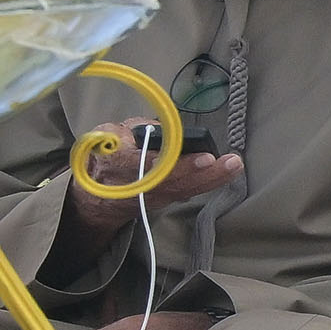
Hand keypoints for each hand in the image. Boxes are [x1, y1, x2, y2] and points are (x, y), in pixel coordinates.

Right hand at [64, 136, 238, 234]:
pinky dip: (207, 184)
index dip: (179, 164)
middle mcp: (138, 187)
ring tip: (234, 165)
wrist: (96, 195)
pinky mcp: (164, 201)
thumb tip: (161, 128)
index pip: (151, 166)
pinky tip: (227, 174)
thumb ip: (133, 127)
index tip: (204, 158)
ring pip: (186, 189)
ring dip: (213, 178)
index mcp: (118, 166)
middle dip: (205, 173)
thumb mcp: (106, 134)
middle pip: (176, 181)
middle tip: (230, 162)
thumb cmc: (104, 157)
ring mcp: (153, 198)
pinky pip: (188, 193)